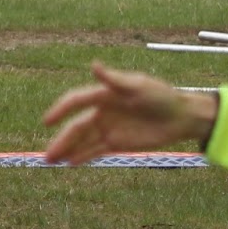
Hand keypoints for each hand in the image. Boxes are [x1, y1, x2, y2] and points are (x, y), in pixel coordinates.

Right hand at [43, 63, 217, 164]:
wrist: (180, 116)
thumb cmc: (161, 96)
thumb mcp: (139, 86)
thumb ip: (114, 80)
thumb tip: (93, 65)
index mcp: (104, 94)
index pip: (76, 101)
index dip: (60, 110)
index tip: (46, 122)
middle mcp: (102, 111)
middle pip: (76, 127)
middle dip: (61, 140)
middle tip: (46, 156)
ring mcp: (109, 128)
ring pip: (83, 140)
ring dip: (67, 150)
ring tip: (51, 161)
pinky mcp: (118, 143)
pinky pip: (96, 150)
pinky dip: (83, 156)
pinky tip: (70, 163)